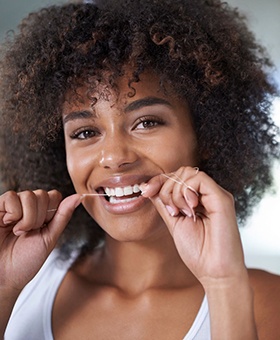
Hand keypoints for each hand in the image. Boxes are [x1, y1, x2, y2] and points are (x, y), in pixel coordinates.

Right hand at [0, 189, 80, 291]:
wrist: (3, 278)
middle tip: (28, 233)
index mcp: (41, 214)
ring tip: (18, 232)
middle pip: (43, 195)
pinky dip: (13, 213)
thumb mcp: (49, 238)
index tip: (43, 229)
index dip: (52, 212)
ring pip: (29, 195)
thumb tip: (79, 197)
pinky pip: (11, 196)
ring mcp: (12, 207)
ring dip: (27, 218)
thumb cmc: (25, 261)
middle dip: (39, 218)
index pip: (54, 196)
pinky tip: (7, 224)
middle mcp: (26, 207)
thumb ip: (63, 215)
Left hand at [141, 166, 246, 288]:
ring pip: (188, 173)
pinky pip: (199, 179)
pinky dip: (186, 191)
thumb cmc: (197, 252)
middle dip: (166, 187)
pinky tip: (189, 209)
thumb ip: (164, 203)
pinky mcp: (222, 198)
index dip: (158, 181)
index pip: (176, 177)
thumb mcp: (173, 222)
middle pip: (181, 172)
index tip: (145, 191)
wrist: (215, 273)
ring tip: (181, 213)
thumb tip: (149, 187)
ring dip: (175, 192)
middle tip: (171, 211)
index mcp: (197, 199)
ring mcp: (216, 195)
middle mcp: (208, 194)